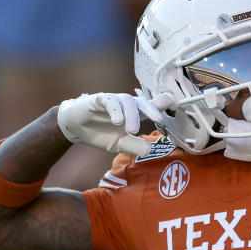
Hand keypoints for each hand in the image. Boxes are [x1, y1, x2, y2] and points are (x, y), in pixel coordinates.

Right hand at [57, 92, 172, 155]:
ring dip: (131, 115)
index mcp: (134, 114)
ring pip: (127, 101)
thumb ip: (133, 146)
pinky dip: (115, 110)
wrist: (75, 129)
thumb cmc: (101, 133)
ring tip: (132, 130)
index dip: (162, 105)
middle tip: (158, 118)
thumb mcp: (119, 144)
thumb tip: (149, 149)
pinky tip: (118, 121)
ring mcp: (113, 100)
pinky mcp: (99, 99)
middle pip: (143, 101)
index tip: (175, 105)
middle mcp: (126, 105)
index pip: (151, 107)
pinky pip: (110, 101)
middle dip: (153, 107)